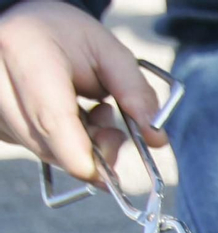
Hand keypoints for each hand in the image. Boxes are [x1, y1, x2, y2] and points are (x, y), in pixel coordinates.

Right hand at [0, 0, 166, 182]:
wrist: (28, 25)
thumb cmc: (68, 36)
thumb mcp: (110, 52)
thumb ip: (136, 93)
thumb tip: (157, 139)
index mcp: (26, 53)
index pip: (50, 117)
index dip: (79, 153)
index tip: (105, 177)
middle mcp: (0, 80)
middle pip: (47, 143)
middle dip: (91, 152)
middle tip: (115, 130)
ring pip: (42, 151)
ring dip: (79, 147)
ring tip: (93, 112)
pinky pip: (35, 149)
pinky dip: (62, 145)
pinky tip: (71, 118)